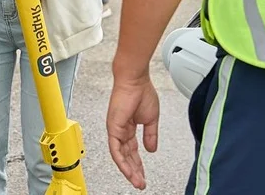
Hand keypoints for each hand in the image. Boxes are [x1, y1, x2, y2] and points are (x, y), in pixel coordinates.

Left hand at [107, 74, 159, 189]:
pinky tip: (128, 170)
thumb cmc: (142, 92)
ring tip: (137, 181)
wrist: (135, 80)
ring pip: (120, 156)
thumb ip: (150, 135)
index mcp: (128, 128)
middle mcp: (120, 130)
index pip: (132, 151)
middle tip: (140, 183)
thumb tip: (152, 150)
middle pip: (127, 156)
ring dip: (129, 170)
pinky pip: (115, 149)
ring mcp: (115, 130)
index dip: (138, 164)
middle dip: (134, 171)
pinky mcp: (113, 127)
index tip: (143, 175)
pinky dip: (122, 161)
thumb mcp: (151, 119)